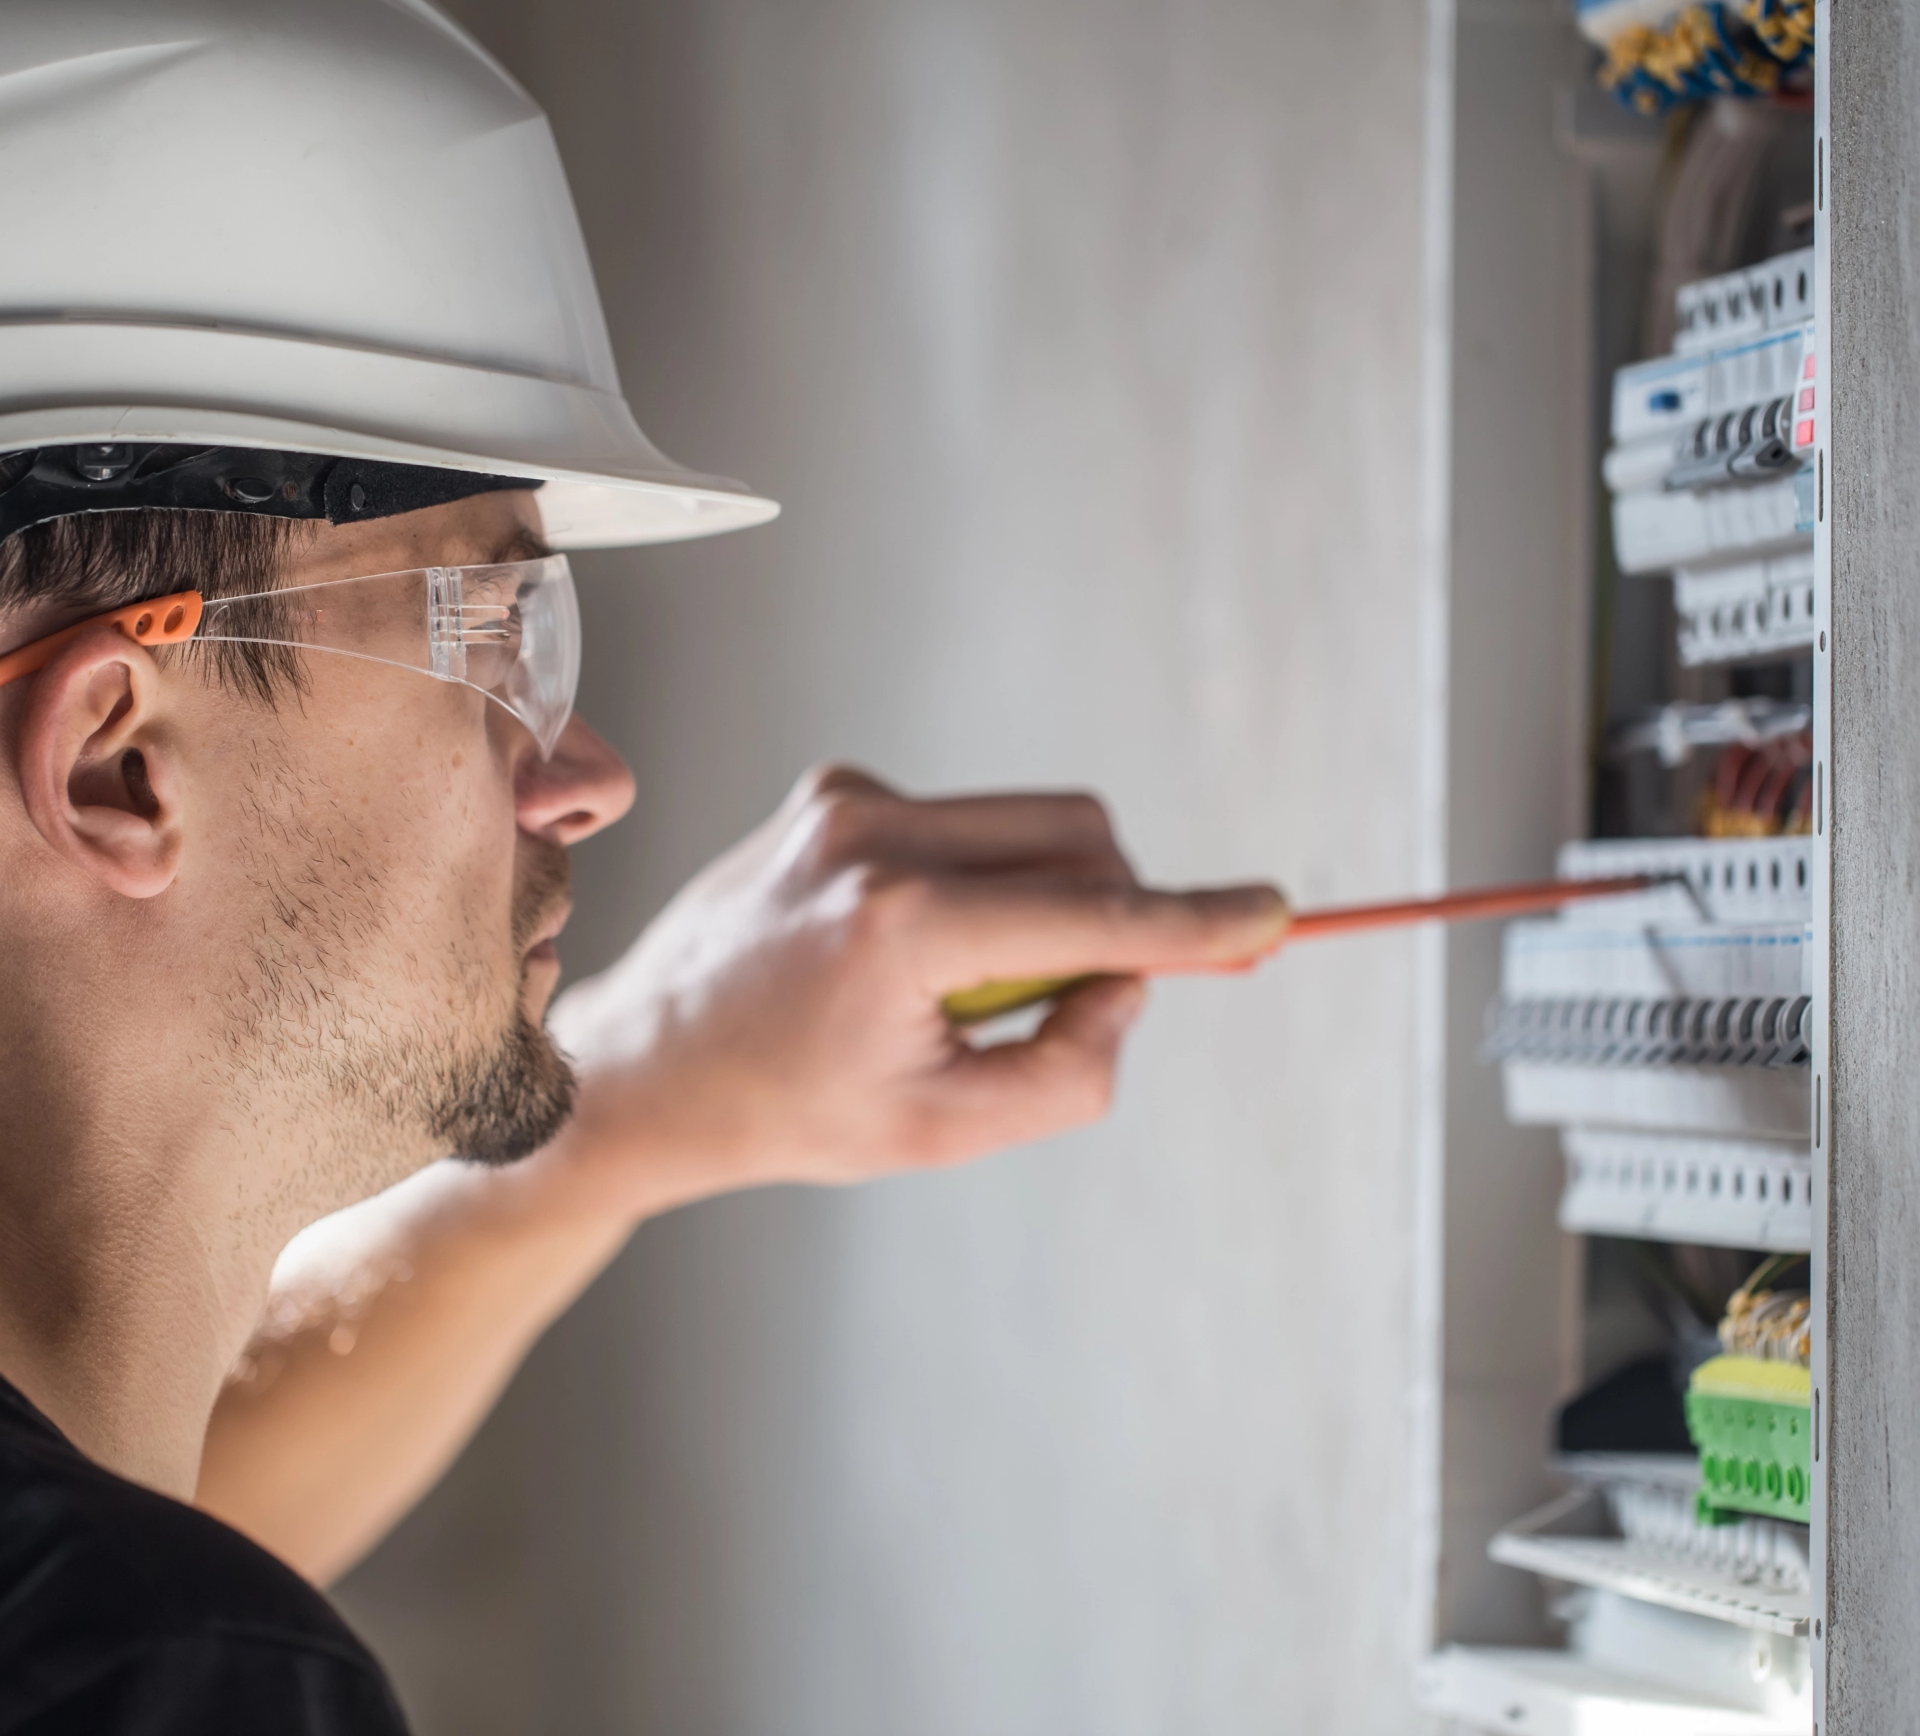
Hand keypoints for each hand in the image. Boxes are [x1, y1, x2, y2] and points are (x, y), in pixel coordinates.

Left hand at [545, 765, 1288, 1216]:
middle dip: (1113, 913)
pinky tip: (901, 952)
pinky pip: (966, 824)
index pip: (1090, 915)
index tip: (1275, 915)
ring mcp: (846, 800)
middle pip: (1080, 839)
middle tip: (1065, 1003)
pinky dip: (978, 884)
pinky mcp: (834, 790)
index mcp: (898, 927)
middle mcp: (871, 836)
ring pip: (1031, 824)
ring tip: (954, 989)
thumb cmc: (790, 1111)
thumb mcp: (943, 1129)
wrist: (644, 1064)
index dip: (1195, 924)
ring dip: (1040, 901)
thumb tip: (1132, 980)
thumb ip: (1068, 1069)